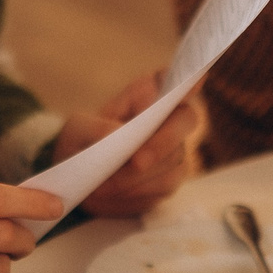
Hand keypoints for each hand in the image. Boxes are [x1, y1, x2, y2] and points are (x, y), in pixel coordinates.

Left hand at [56, 71, 203, 218]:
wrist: (79, 177)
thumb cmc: (81, 142)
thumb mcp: (76, 129)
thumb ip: (94, 126)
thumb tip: (117, 133)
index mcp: (148, 93)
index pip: (177, 78)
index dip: (189, 79)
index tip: (195, 79)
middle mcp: (170, 118)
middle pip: (185, 121)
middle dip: (162, 143)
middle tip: (136, 161)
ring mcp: (175, 150)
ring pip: (174, 162)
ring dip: (139, 177)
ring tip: (105, 185)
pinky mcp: (170, 180)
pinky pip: (162, 189)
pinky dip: (136, 193)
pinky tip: (112, 194)